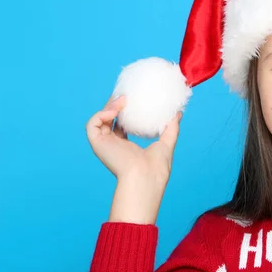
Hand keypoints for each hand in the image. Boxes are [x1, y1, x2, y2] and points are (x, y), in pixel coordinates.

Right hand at [85, 95, 182, 222]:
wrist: (146, 177)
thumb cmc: (157, 167)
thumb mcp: (167, 143)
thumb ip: (171, 128)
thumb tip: (178, 113)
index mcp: (126, 147)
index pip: (121, 126)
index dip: (125, 111)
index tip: (133, 99)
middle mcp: (113, 146)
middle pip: (109, 120)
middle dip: (115, 105)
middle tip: (126, 93)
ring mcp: (104, 145)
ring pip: (99, 119)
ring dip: (109, 106)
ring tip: (123, 99)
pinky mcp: (97, 144)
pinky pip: (93, 124)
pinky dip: (102, 114)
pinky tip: (116, 110)